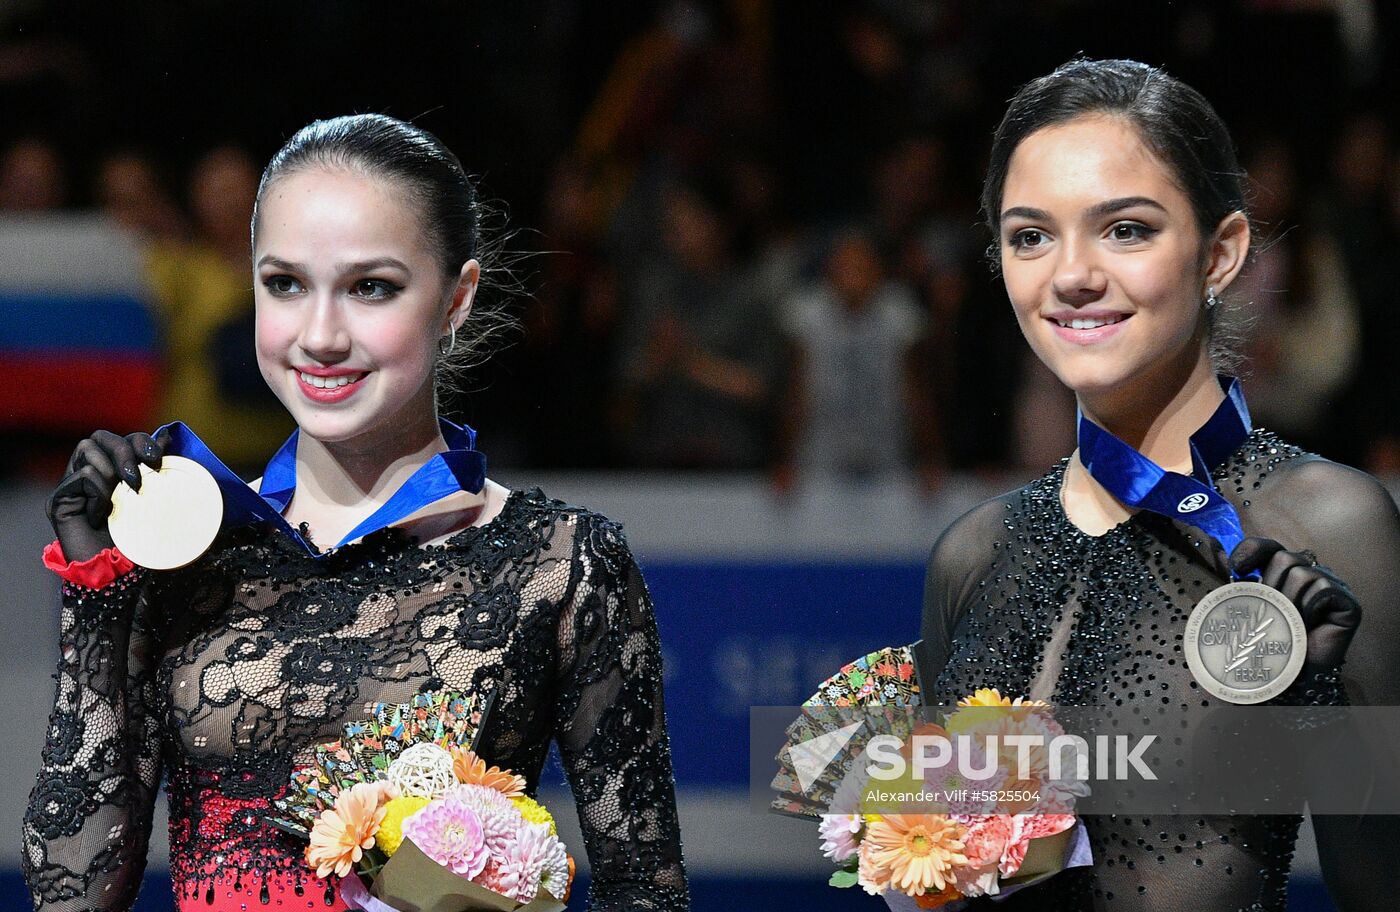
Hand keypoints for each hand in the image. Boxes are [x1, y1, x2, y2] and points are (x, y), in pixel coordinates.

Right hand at [47, 429, 168, 563]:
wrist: (119, 574)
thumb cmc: (139, 539)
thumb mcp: (154, 499)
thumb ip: (155, 468)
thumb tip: (166, 436)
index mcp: (113, 471)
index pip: (122, 438)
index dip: (139, 441)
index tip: (158, 459)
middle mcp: (89, 474)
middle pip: (101, 437)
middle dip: (125, 450)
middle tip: (139, 477)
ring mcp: (72, 485)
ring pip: (87, 448)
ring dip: (112, 470)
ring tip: (120, 497)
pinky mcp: (59, 499)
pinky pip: (82, 476)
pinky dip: (99, 492)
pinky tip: (103, 514)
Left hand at [1230, 537, 1360, 670]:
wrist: (1290, 677)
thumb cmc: (1268, 641)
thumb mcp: (1247, 607)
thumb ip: (1237, 581)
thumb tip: (1216, 552)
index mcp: (1285, 571)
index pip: (1269, 547)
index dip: (1251, 550)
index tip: (1235, 569)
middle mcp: (1310, 573)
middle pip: (1285, 557)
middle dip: (1271, 586)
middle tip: (1270, 612)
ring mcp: (1331, 586)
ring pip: (1303, 574)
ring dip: (1289, 602)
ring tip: (1289, 623)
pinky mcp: (1348, 603)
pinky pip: (1324, 589)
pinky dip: (1310, 607)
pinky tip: (1308, 624)